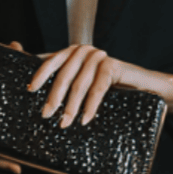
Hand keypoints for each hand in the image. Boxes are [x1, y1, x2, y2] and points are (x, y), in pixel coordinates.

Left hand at [29, 44, 172, 125]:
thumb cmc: (110, 89)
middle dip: (54, 97)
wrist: (143, 86)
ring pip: (79, 84)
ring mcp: (98, 56)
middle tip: (46, 115)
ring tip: (64, 123)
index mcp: (71, 53)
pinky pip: (98, 87)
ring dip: (71, 106)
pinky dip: (91, 105)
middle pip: (63, 75)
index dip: (39, 75)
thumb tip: (44, 103)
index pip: (50, 62)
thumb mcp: (84, 87)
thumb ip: (66, 86)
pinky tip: (85, 118)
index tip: (29, 89)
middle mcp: (83, 51)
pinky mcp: (112, 66)